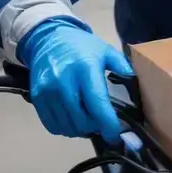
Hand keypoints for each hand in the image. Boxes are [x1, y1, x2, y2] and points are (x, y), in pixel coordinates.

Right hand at [17, 18, 134, 143]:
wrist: (49, 38)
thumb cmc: (81, 46)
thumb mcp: (105, 50)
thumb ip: (121, 66)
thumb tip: (135, 82)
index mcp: (85, 69)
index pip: (97, 104)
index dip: (108, 124)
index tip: (115, 134)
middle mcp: (64, 82)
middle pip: (81, 120)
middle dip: (95, 127)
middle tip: (102, 122)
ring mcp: (48, 91)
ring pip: (67, 126)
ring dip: (80, 129)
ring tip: (88, 120)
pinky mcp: (37, 98)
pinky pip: (52, 125)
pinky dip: (65, 128)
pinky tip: (73, 119)